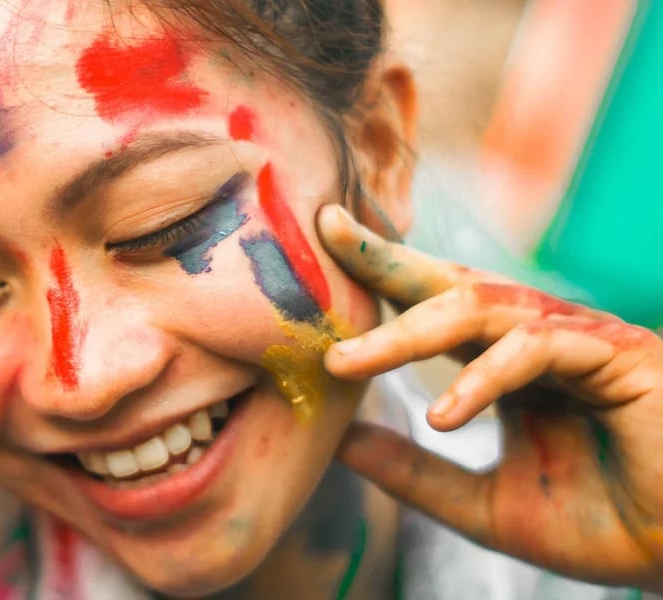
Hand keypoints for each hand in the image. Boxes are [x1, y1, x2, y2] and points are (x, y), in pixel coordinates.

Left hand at [317, 205, 662, 591]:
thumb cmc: (605, 525)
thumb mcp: (483, 503)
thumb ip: (415, 472)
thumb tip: (339, 443)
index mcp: (508, 363)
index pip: (434, 306)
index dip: (382, 271)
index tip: (323, 239)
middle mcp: (540, 339)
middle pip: (451, 284)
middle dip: (387, 259)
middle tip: (327, 234)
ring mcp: (581, 340)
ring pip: (483, 307)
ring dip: (408, 333)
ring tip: (346, 363)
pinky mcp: (619, 354)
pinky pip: (538, 348)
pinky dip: (485, 376)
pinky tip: (447, 415)